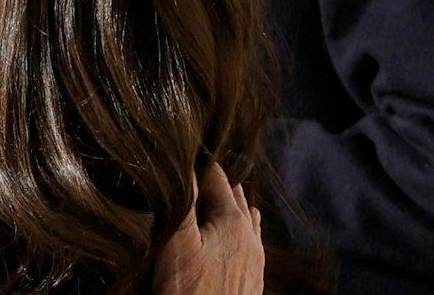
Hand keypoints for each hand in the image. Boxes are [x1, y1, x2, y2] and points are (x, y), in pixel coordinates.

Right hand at [152, 163, 262, 294]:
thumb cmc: (189, 290)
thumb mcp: (178, 241)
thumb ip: (184, 201)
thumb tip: (186, 164)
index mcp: (234, 222)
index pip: (218, 179)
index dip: (200, 164)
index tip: (187, 152)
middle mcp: (251, 238)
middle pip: (235, 199)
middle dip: (218, 184)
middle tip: (198, 171)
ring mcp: (255, 262)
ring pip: (246, 221)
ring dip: (231, 207)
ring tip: (219, 196)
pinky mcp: (252, 282)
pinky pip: (250, 244)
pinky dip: (239, 230)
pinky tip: (235, 236)